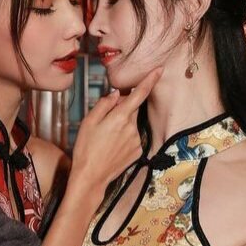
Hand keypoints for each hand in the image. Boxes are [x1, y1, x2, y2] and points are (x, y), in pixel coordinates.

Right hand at [69, 67, 162, 191]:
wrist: (91, 177)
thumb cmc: (86, 148)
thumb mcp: (89, 122)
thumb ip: (104, 104)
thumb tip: (116, 94)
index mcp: (120, 117)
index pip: (139, 93)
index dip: (150, 80)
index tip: (160, 69)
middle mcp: (132, 127)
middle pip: (132, 110)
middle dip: (122, 110)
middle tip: (104, 122)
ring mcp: (137, 140)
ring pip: (131, 124)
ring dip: (122, 125)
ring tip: (105, 139)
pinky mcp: (138, 151)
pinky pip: (133, 137)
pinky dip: (124, 138)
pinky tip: (112, 147)